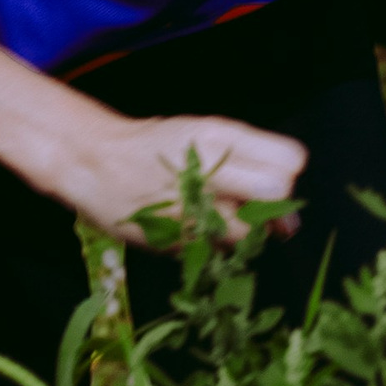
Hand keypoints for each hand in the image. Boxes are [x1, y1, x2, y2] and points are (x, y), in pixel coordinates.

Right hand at [61, 112, 309, 242]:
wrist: (94, 162)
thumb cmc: (158, 147)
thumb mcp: (204, 137)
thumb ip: (251, 168)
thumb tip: (291, 225)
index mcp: (216, 134)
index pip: (289, 160)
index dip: (285, 174)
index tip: (266, 177)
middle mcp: (207, 166)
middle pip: (276, 193)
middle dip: (272, 207)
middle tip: (247, 204)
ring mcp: (190, 203)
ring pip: (250, 231)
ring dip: (242, 231)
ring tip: (213, 214)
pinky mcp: (174, 237)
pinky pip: (217, 251)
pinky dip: (213, 244)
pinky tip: (191, 225)